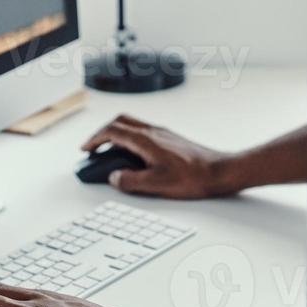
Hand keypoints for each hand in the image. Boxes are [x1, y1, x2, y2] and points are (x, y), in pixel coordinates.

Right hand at [81, 114, 237, 198]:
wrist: (220, 171)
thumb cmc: (193, 177)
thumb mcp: (157, 184)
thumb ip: (131, 181)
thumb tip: (114, 177)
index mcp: (146, 140)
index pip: (112, 131)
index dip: (94, 139)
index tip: (85, 149)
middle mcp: (154, 132)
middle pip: (121, 121)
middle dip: (103, 132)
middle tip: (94, 148)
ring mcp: (163, 134)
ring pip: (132, 125)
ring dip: (117, 135)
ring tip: (110, 153)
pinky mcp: (171, 139)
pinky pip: (143, 132)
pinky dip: (130, 139)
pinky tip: (134, 156)